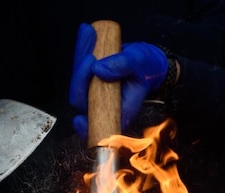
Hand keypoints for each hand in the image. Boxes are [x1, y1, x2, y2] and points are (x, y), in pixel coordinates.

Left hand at [69, 23, 168, 139]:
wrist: (145, 61)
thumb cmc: (146, 68)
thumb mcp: (139, 64)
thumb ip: (122, 66)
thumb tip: (98, 70)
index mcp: (118, 111)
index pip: (98, 124)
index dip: (85, 127)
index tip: (79, 119)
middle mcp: (103, 105)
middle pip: (81, 99)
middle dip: (81, 77)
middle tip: (90, 56)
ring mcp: (94, 93)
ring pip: (78, 81)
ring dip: (80, 58)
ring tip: (88, 33)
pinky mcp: (89, 81)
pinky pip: (80, 69)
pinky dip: (82, 51)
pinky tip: (87, 33)